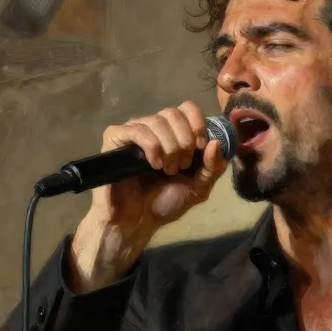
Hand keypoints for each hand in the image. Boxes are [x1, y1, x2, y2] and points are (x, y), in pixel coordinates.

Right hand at [69, 101, 227, 291]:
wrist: (137, 222)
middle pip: (173, 112)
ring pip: (156, 120)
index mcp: (173, 134)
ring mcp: (133, 132)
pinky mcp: (115, 139)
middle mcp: (153, 128)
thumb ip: (213, 167)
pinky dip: (151, 145)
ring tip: (167, 170)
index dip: (197, 123)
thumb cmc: (165, 203)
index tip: (200, 147)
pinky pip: (136, 129)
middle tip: (182, 166)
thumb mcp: (198, 187)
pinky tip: (154, 164)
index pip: (187, 108)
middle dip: (184, 140)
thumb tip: (216, 142)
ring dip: (169, 147)